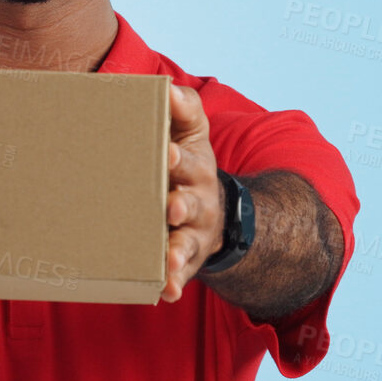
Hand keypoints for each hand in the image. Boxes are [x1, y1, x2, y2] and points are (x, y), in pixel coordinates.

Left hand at [161, 82, 223, 302]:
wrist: (215, 211)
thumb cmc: (188, 165)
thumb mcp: (192, 133)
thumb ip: (183, 109)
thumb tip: (167, 90)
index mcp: (194, 168)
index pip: (190, 161)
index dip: (180, 158)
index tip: (169, 154)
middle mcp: (197, 202)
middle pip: (190, 204)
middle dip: (182, 204)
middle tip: (171, 206)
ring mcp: (192, 234)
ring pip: (186, 243)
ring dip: (178, 249)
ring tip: (169, 256)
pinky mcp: (184, 260)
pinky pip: (180, 274)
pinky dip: (173, 282)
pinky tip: (165, 290)